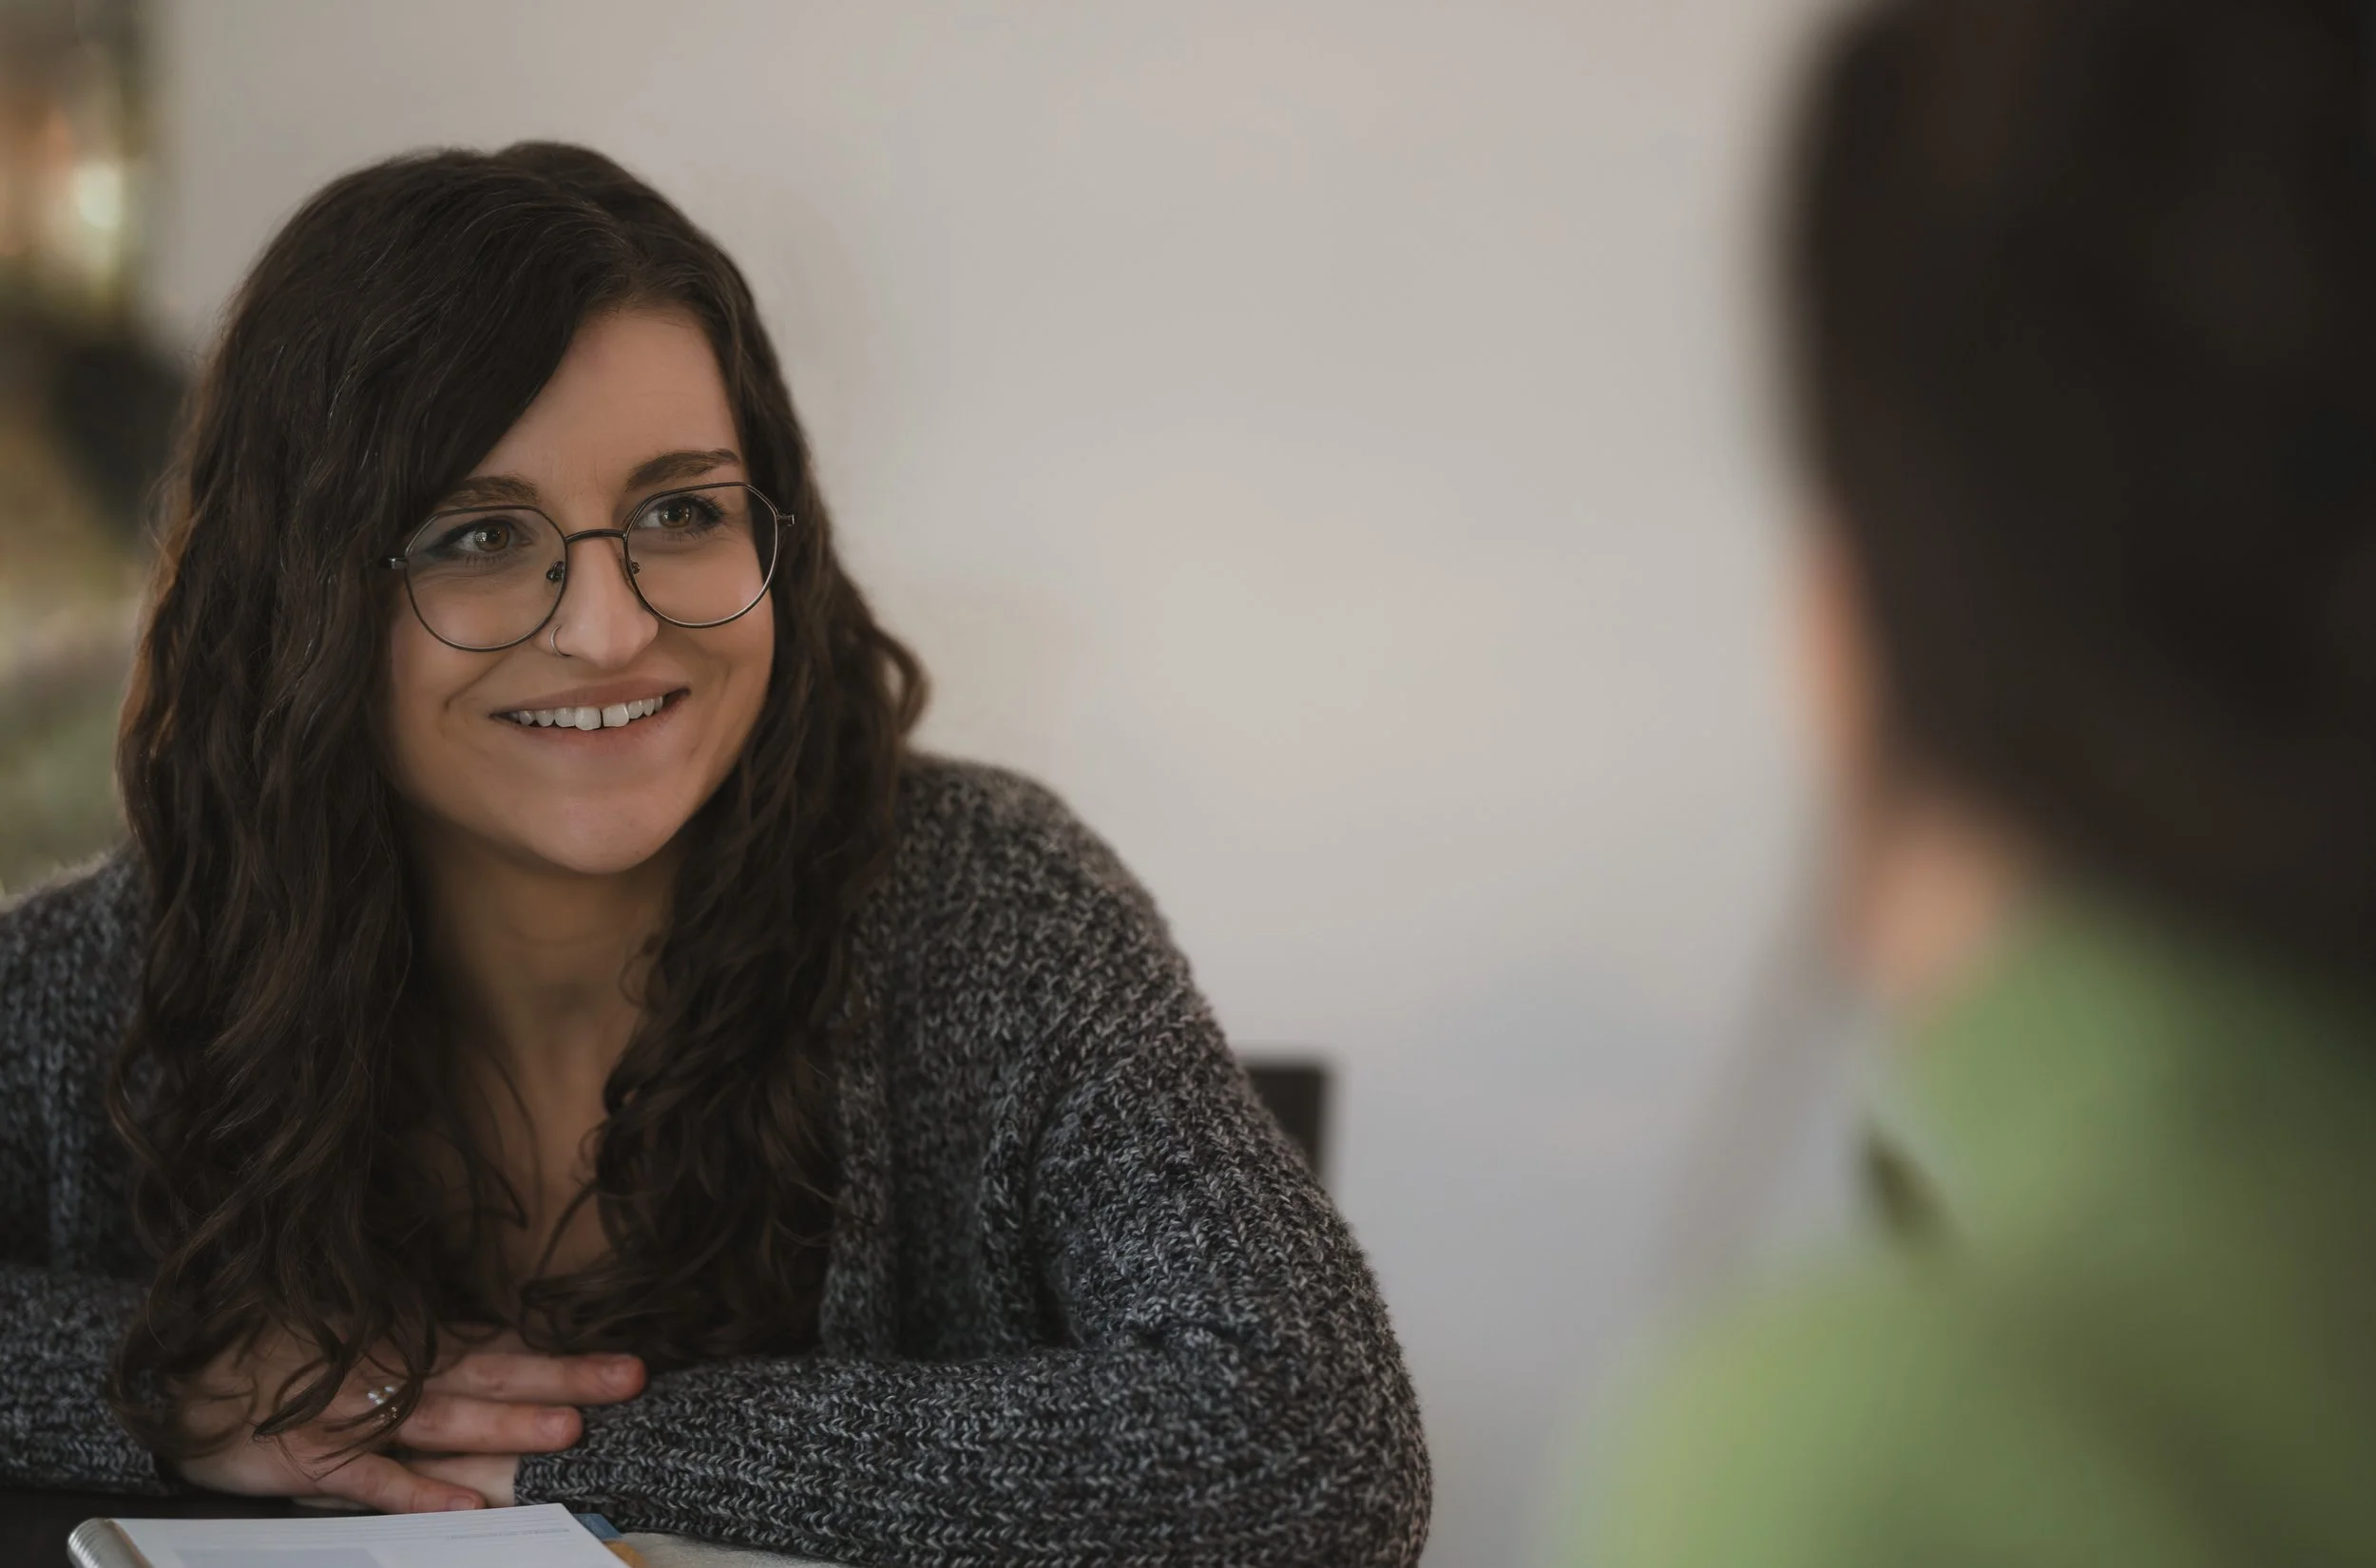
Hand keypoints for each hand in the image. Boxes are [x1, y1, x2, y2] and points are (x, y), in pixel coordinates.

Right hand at [174, 1326, 644, 1511]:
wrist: (195, 1385)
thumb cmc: (296, 1363)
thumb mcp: (376, 1349)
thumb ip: (442, 1355)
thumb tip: (519, 1352)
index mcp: (419, 1348)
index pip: (506, 1348)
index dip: (567, 1356)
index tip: (633, 1363)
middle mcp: (399, 1374)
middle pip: (494, 1374)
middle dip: (563, 1378)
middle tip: (628, 1381)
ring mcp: (359, 1415)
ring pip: (446, 1420)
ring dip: (505, 1427)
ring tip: (566, 1432)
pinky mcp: (318, 1457)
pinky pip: (376, 1479)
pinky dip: (418, 1491)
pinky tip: (464, 1506)